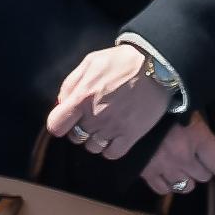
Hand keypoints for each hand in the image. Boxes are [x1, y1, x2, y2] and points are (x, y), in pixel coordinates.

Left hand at [45, 43, 172, 159]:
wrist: (158, 65)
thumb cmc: (122, 61)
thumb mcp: (91, 62)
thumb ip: (71, 83)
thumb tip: (61, 103)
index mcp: (82, 98)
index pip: (56, 126)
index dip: (60, 123)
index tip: (68, 118)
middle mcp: (95, 116)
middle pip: (75, 137)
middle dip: (79, 128)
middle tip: (91, 116)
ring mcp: (113, 128)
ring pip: (92, 147)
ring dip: (95, 138)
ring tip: (105, 125)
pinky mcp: (131, 135)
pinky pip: (112, 154)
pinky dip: (110, 148)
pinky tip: (115, 136)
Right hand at [140, 112, 214, 197]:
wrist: (132, 111)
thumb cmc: (167, 108)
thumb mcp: (194, 117)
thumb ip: (212, 140)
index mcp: (197, 139)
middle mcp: (183, 157)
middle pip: (204, 176)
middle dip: (204, 169)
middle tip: (198, 160)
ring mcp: (165, 167)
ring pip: (186, 186)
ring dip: (188, 179)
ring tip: (184, 168)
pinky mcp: (147, 173)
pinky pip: (164, 189)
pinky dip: (168, 185)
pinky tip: (168, 174)